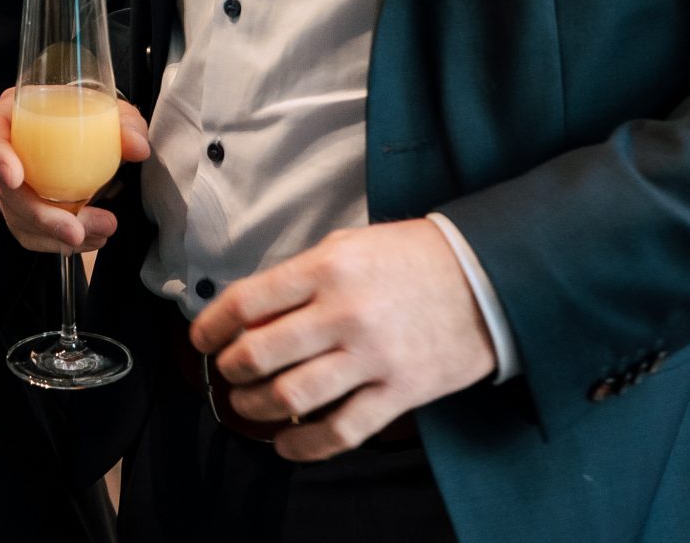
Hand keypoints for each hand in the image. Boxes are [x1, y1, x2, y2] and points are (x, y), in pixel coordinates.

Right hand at [0, 87, 149, 254]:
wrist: (89, 135)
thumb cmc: (90, 115)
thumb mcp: (112, 112)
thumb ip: (125, 125)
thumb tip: (138, 148)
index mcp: (13, 116)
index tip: (18, 179)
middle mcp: (5, 152)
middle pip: (8, 190)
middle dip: (42, 217)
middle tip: (77, 231)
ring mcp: (9, 185)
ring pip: (19, 218)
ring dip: (56, 235)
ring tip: (100, 233)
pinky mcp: (20, 209)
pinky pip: (28, 233)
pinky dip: (56, 243)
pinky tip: (88, 241)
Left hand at [192, 220, 495, 461]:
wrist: (488, 278)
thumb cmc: (413, 257)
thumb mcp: (351, 243)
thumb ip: (303, 273)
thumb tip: (255, 307)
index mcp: (327, 267)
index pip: (247, 300)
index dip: (212, 324)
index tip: (201, 337)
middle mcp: (344, 312)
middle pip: (260, 353)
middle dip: (230, 368)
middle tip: (225, 371)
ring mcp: (372, 356)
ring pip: (292, 395)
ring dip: (256, 406)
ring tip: (246, 404)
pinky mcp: (399, 391)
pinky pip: (342, 430)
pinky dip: (306, 444)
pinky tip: (286, 444)